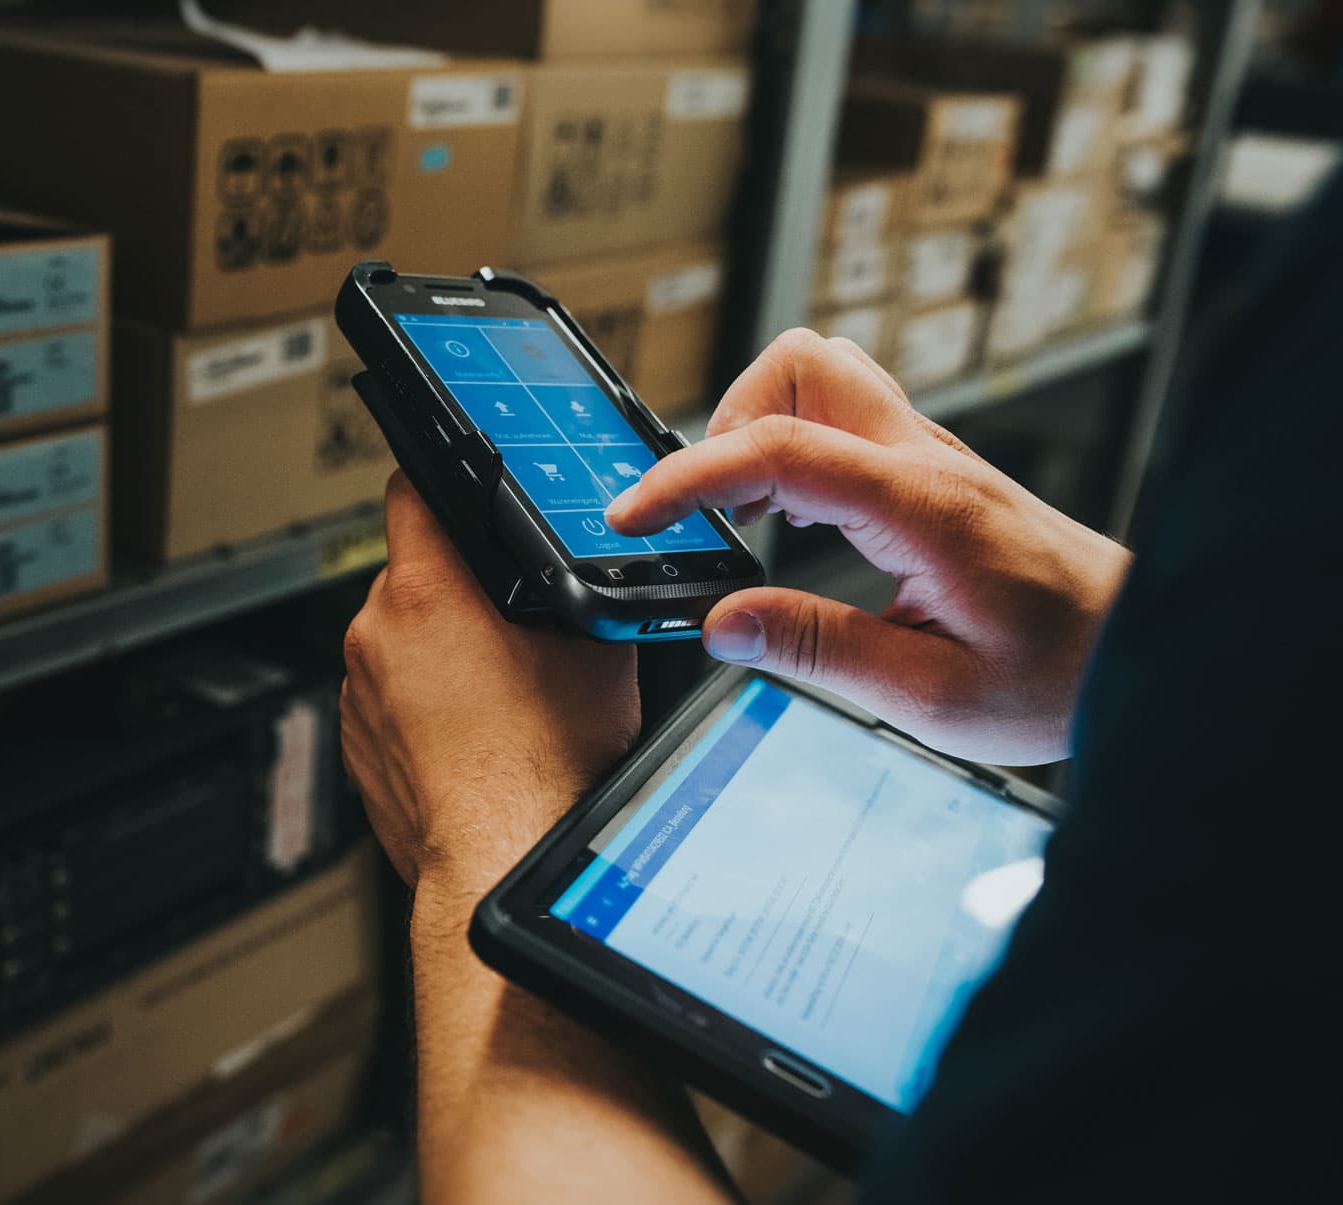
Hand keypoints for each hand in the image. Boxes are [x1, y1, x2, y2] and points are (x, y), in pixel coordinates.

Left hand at [341, 473, 639, 889]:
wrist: (507, 860)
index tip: (460, 491)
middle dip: (457, 588)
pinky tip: (474, 734)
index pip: (410, 491)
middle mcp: (375, 635)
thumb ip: (575, 586)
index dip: (442, 483)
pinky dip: (424, 706)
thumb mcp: (596, 649)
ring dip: (439, 651)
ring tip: (498, 693)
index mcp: (425, 593)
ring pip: (401, 640)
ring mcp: (359, 693)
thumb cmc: (546, 769)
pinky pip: (391, 699)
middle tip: (511, 626)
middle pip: (412, 573)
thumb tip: (583, 564)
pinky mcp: (358, 744)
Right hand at [606, 329, 1130, 764]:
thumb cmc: (1058, 673)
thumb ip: (817, 650)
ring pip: (821, 375)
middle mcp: (925, 460)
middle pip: (803, 365)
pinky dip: (790, 449)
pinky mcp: (927, 469)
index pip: (780, 451)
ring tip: (743, 514)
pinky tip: (785, 520)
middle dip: (728, 423)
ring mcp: (929, 454)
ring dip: (760, 426)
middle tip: (710, 509)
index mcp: (923, 508)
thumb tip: (722, 622)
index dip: (690, 477)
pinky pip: (840, 417)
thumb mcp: (928, 694)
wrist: (1138, 651)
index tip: (634, 516)